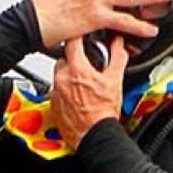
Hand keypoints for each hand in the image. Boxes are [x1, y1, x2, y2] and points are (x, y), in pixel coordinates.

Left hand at [51, 34, 128, 152]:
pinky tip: (78, 99)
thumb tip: (118, 44)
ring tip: (84, 87)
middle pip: (64, 60)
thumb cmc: (103, 113)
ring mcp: (56, 93)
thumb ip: (117, 57)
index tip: (82, 36)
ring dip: (69, 78)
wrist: (94, 135)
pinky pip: (57, 92)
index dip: (78, 36)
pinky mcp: (53, 105)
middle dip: (75, 62)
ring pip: (60, 76)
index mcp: (77, 70)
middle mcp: (62, 80)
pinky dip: (65, 92)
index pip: (72, 42)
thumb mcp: (115, 80)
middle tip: (87, 69)